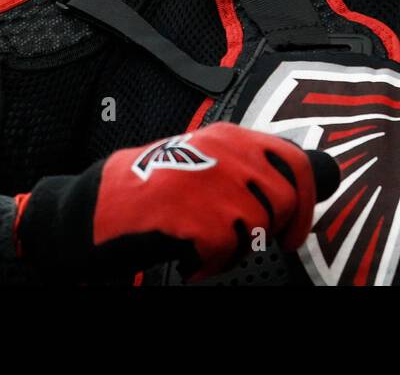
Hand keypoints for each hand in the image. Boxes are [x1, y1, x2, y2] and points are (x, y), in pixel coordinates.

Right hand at [17, 122, 318, 280]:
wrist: (94, 208)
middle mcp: (228, 155)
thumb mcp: (200, 157)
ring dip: (237, 246)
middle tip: (251, 245)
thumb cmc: (147, 186)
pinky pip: (227, 251)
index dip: (305, 199)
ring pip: (258, 226)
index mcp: (231, 137)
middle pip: (284, 200)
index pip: (295, 161)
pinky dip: (210, 263)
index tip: (295, 227)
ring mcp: (214, 185)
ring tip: (208, 247)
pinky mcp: (198, 216)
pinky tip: (189, 257)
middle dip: (272, 229)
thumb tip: (287, 187)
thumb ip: (241, 164)